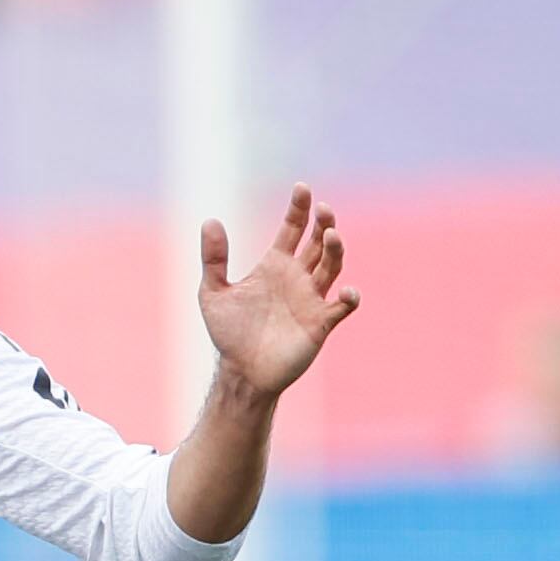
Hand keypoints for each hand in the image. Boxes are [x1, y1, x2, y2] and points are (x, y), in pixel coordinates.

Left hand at [197, 183, 360, 398]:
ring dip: (335, 249)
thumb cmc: (229, 333)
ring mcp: (311, 298)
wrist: (241, 372)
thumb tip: (210, 220)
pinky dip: (349, 297)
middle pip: (318, 241)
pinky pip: (342, 306)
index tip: (302, 188)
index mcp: (275, 265)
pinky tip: (347, 291)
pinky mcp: (321, 322)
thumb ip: (213, 258)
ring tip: (331, 235)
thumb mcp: (213, 292)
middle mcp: (297, 277)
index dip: (298, 208)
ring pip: (332, 266)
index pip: (293, 228)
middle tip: (322, 209)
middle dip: (323, 223)